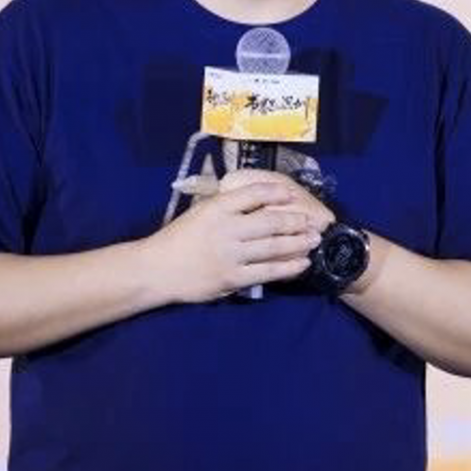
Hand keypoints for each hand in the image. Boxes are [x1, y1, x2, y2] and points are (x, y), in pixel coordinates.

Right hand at [143, 169, 333, 302]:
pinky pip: (267, 271)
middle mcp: (226, 228)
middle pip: (271, 221)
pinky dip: (288, 267)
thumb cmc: (178, 239)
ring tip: (314, 241)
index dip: (276, 192)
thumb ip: (226, 207)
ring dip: (298, 243)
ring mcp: (230, 254)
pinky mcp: (232, 278)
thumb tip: (256, 200)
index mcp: (216, 207)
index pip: (253, 193)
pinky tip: (301, 264)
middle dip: (296, 221)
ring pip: (273, 247)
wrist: (157, 269)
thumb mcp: (199, 212)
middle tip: (313, 222)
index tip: (292, 194)